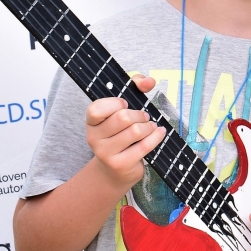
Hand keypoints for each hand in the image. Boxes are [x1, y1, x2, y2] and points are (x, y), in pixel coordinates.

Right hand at [84, 76, 164, 193]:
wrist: (115, 170)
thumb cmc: (121, 132)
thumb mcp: (123, 107)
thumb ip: (135, 86)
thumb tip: (149, 81)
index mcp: (91, 122)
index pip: (96, 109)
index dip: (114, 103)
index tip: (126, 104)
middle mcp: (93, 137)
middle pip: (122, 118)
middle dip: (140, 114)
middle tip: (144, 117)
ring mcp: (105, 153)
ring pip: (135, 131)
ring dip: (149, 126)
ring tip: (150, 126)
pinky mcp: (120, 164)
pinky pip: (144, 146)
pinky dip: (156, 137)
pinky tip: (159, 133)